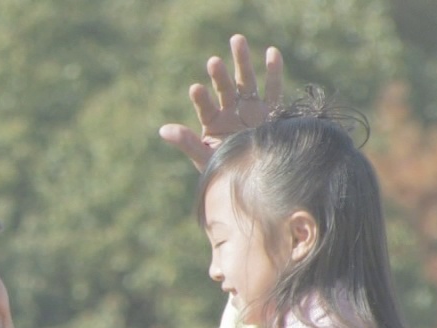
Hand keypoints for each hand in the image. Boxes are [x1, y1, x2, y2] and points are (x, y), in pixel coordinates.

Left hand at [160, 34, 284, 170]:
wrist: (255, 179)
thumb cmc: (227, 172)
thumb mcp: (205, 158)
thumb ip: (187, 143)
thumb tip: (162, 130)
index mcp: (213, 123)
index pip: (205, 107)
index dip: (201, 99)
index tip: (195, 88)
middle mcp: (231, 111)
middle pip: (224, 88)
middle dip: (219, 74)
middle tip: (213, 61)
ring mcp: (250, 109)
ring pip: (246, 81)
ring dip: (242, 61)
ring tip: (237, 40)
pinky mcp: (270, 111)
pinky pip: (273, 89)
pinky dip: (273, 71)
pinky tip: (271, 51)